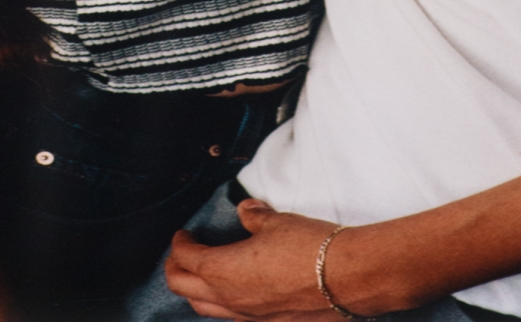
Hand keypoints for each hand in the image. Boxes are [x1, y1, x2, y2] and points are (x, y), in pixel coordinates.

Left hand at [165, 199, 350, 319]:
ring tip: (199, 275)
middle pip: (184, 289)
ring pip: (205, 309)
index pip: (186, 259)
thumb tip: (245, 210)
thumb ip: (254, 217)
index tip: (183, 234)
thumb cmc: (308, 246)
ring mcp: (247, 317)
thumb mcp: (277, 221)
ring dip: (195, 290)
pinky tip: (232, 293)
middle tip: (179, 254)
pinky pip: (231, 319)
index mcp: (223, 270)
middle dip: (175, 270)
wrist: (345, 277)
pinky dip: (221, 305)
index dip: (180, 244)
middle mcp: (229, 299)